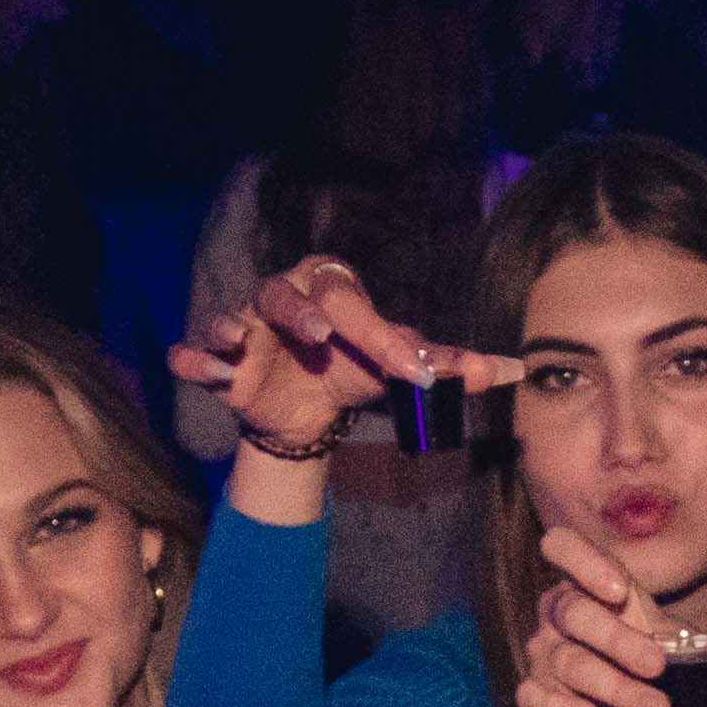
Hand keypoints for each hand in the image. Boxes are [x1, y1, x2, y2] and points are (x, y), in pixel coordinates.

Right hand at [165, 254, 519, 451]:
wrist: (309, 415)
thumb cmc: (353, 373)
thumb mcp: (399, 371)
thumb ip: (446, 367)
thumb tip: (513, 370)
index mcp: (333, 291)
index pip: (355, 306)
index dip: (382, 338)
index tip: (412, 370)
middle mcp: (287, 300)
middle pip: (290, 294)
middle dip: (304, 313)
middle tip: (321, 334)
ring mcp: (248, 329)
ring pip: (237, 313)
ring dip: (238, 325)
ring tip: (240, 340)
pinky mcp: (222, 363)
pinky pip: (197, 354)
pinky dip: (193, 358)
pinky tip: (199, 368)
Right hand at [508, 522, 675, 706]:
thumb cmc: (642, 664)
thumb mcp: (669, 646)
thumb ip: (689, 645)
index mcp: (585, 584)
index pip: (564, 547)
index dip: (585, 562)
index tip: (620, 591)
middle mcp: (557, 613)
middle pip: (575, 613)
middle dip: (619, 640)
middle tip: (657, 666)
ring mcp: (542, 652)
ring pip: (569, 663)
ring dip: (616, 687)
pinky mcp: (534, 692)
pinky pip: (534, 697)